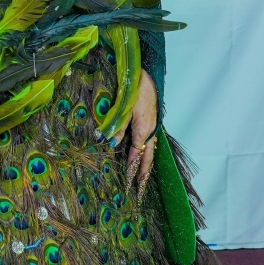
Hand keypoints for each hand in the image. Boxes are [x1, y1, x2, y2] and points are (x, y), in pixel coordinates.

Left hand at [115, 69, 157, 195]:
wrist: (146, 76)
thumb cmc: (134, 92)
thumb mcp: (124, 110)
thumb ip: (118, 128)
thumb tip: (111, 144)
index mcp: (144, 130)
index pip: (137, 155)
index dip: (132, 169)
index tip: (129, 182)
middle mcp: (150, 131)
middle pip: (148, 156)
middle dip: (144, 172)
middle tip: (141, 188)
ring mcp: (152, 126)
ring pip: (150, 149)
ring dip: (146, 162)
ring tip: (142, 176)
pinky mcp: (151, 121)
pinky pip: (149, 141)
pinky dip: (146, 151)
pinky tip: (141, 154)